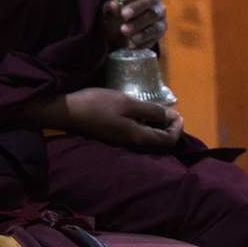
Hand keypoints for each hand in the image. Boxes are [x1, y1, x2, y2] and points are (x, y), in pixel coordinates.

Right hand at [57, 87, 183, 151]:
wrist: (69, 112)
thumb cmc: (99, 105)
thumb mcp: (128, 103)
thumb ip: (150, 110)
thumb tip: (169, 116)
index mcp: (138, 137)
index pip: (168, 140)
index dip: (178, 128)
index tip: (178, 112)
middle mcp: (133, 143)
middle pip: (159, 142)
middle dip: (169, 127)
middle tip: (170, 111)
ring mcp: (122, 140)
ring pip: (148, 138)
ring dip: (156, 126)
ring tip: (156, 110)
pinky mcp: (114, 135)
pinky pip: (137, 133)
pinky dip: (145, 125)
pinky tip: (138, 113)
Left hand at [102, 0, 165, 50]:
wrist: (124, 41)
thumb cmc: (116, 20)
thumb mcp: (109, 15)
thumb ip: (109, 9)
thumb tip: (112, 5)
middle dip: (136, 7)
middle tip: (123, 14)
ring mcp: (159, 13)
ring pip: (153, 15)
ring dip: (138, 23)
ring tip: (124, 30)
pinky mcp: (162, 28)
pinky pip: (155, 31)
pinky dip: (144, 36)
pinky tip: (133, 41)